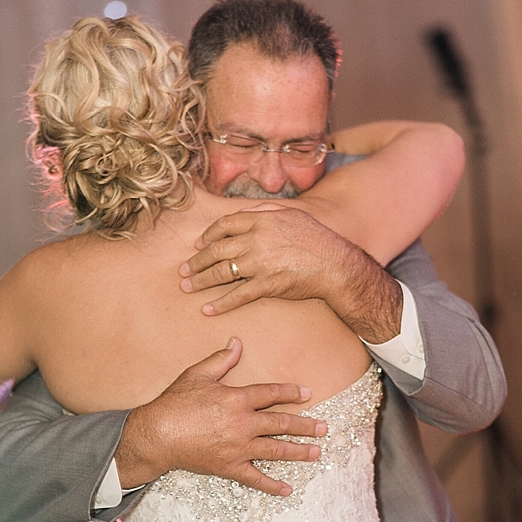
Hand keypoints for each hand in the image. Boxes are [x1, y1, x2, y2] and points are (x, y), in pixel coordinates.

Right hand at [116, 339, 327, 496]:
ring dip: (298, 452)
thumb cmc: (174, 403)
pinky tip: (287, 489)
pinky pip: (255, 478)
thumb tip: (237, 343)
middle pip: (282, 424)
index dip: (291, 393)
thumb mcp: (196, 375)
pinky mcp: (229, 466)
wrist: (157, 435)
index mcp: (237, 399)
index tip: (306, 394)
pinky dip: (272, 485)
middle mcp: (243, 423)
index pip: (272, 394)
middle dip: (305, 426)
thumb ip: (220, 360)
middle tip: (323, 428)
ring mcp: (238, 447)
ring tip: (315, 453)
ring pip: (276, 450)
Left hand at [179, 205, 402, 341]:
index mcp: (262, 220)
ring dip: (200, 281)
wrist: (337, 264)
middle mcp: (257, 239)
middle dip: (196, 262)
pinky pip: (236, 296)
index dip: (208, 236)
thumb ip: (265, 210)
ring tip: (187, 287)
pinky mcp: (266, 284)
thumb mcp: (292, 214)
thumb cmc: (315, 238)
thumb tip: (243, 212)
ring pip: (221, 272)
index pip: (224, 225)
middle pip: (216, 250)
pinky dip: (219, 304)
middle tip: (184, 270)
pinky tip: (207, 310)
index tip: (198, 245)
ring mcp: (260, 262)